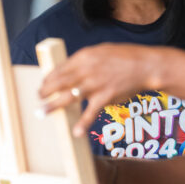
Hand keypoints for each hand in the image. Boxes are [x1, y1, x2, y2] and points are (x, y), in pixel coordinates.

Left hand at [40, 43, 164, 135]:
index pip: (60, 68)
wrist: (146, 66)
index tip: (44, 84)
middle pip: (59, 82)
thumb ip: (85, 61)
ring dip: (53, 106)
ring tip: (42, 113)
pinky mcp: (105, 97)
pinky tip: (75, 132)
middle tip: (38, 98)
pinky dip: (83, 123)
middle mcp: (87, 70)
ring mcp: (95, 84)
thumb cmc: (125, 58)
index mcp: (84, 57)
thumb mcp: (102, 51)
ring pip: (68, 97)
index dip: (49, 78)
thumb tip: (70, 69)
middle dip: (46, 91)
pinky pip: (90, 112)